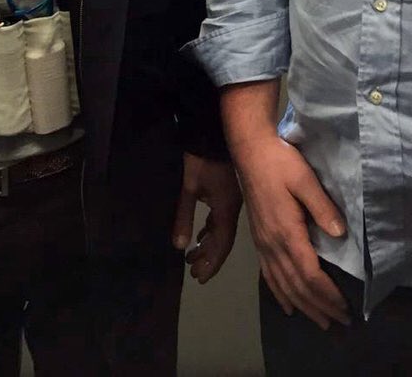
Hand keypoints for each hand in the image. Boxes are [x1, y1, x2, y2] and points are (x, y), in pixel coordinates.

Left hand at [171, 153, 242, 282]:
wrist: (213, 135)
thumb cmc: (201, 161)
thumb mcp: (189, 189)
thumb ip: (184, 217)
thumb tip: (179, 246)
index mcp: (226, 209)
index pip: (222, 243)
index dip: (212, 262)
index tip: (200, 278)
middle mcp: (232, 209)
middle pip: (222, 240)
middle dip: (208, 257)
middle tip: (193, 272)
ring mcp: (230, 201)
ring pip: (221, 230)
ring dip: (208, 244)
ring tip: (192, 257)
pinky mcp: (226, 194)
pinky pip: (220, 219)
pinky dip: (210, 231)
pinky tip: (201, 235)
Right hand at [235, 134, 348, 329]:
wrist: (250, 151)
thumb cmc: (280, 162)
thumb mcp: (305, 179)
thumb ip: (322, 207)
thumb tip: (341, 235)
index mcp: (286, 233)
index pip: (309, 275)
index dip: (327, 295)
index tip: (345, 310)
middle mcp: (272, 245)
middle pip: (296, 286)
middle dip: (318, 307)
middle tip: (339, 324)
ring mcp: (262, 244)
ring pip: (282, 285)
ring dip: (302, 306)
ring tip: (319, 321)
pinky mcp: (258, 239)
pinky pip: (268, 275)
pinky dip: (279, 294)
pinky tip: (286, 304)